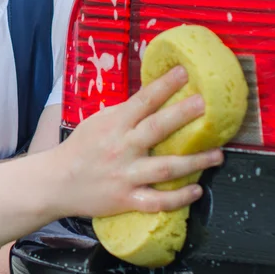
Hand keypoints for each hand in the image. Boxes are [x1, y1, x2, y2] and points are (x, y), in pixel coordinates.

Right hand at [49, 66, 222, 218]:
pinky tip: (197, 190)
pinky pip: (157, 201)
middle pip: (157, 128)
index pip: (143, 101)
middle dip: (183, 114)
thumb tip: (152, 98)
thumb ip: (124, 113)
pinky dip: (178, 198)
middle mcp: (122, 147)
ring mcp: (126, 175)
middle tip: (206, 104)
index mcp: (114, 124)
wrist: (56, 181)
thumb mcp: (97, 122)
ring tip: (218, 154)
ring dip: (194, 161)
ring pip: (165, 168)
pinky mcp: (127, 199)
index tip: (184, 72)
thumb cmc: (79, 148)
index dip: (164, 85)